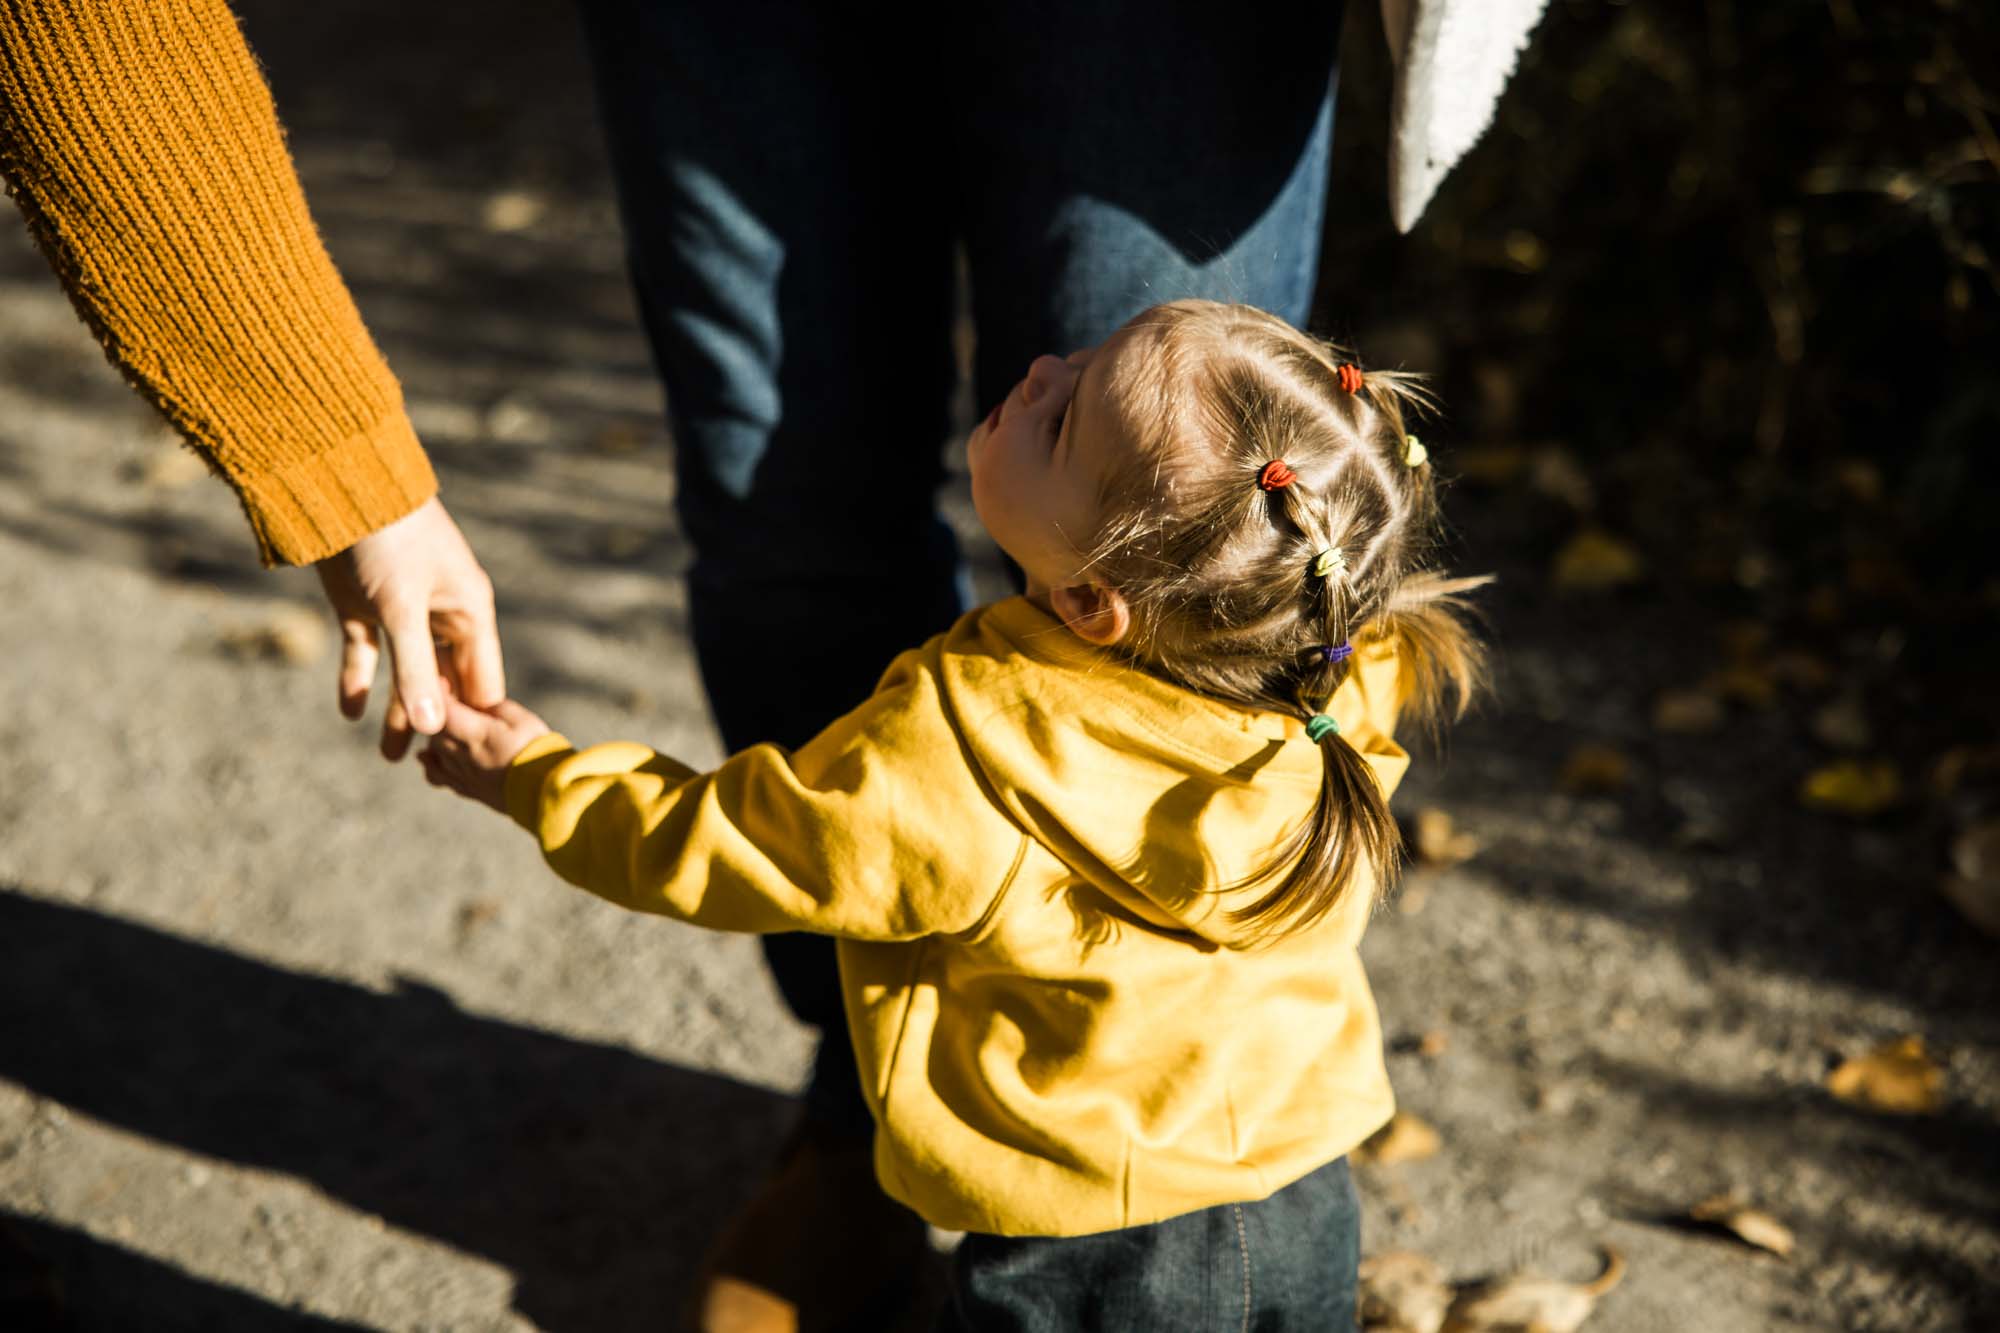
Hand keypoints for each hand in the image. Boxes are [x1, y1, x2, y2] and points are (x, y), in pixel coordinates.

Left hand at [314, 497, 502, 759]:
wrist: (340, 487)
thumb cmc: (387, 539)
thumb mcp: (401, 608)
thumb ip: (415, 670)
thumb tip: (433, 729)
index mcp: (468, 613)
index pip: (481, 680)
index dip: (475, 719)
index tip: (470, 763)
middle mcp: (441, 617)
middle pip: (444, 684)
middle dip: (436, 725)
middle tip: (427, 772)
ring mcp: (402, 614)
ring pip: (404, 676)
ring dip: (396, 713)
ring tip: (390, 759)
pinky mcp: (364, 608)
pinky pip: (366, 655)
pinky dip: (358, 681)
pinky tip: (349, 712)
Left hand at [418, 695, 552, 813]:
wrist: (548, 792)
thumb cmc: (539, 751)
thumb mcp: (522, 718)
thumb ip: (495, 707)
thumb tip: (479, 704)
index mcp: (476, 734)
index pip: (444, 710)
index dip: (440, 693)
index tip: (442, 681)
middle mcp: (463, 755)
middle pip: (435, 731)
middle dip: (438, 714)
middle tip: (449, 702)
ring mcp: (464, 774)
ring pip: (434, 752)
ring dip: (435, 736)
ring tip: (444, 724)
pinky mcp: (469, 790)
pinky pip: (439, 777)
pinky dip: (430, 765)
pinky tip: (426, 758)